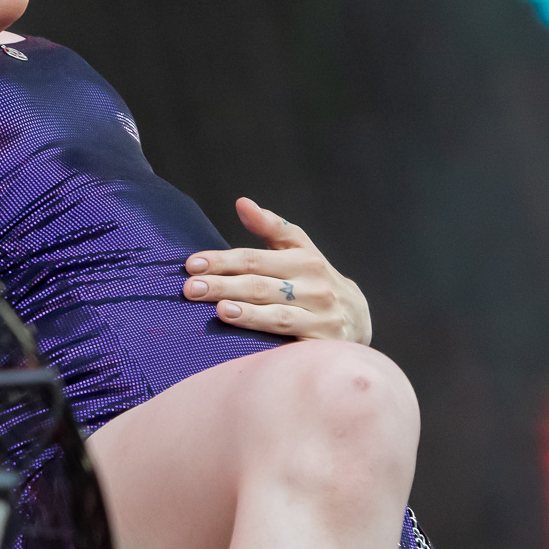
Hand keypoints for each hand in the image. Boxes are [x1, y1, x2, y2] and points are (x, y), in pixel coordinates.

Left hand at [182, 198, 371, 343]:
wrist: (358, 319)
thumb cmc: (315, 279)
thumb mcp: (300, 249)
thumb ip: (270, 227)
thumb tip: (242, 203)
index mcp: (305, 260)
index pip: (255, 259)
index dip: (223, 261)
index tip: (192, 263)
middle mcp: (314, 288)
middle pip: (260, 285)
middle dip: (223, 286)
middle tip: (190, 288)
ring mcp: (320, 318)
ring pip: (277, 316)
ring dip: (247, 313)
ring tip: (220, 310)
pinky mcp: (322, 345)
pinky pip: (291, 344)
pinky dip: (270, 342)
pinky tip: (247, 343)